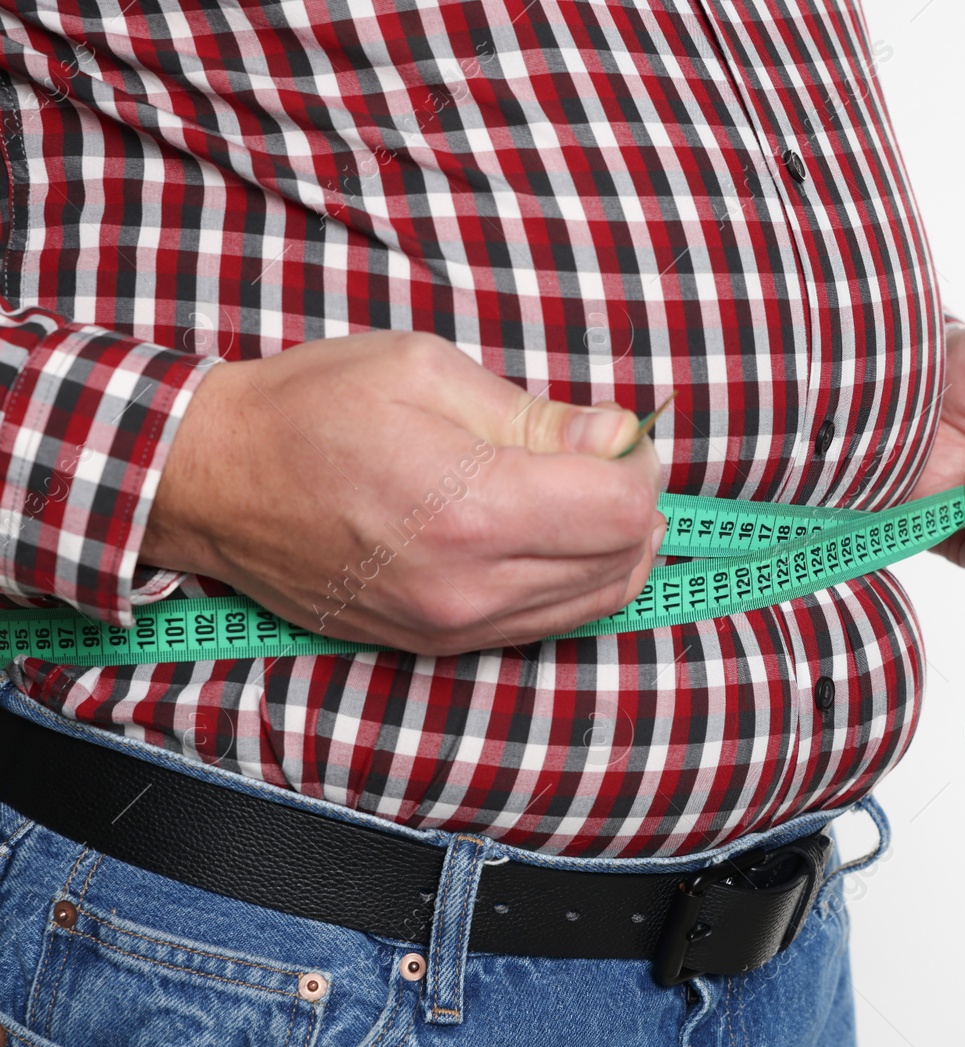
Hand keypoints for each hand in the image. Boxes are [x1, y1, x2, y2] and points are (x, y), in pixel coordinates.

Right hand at [142, 331, 665, 655]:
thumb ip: (538, 416)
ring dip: (613, 548)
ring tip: (585, 492)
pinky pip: (543, 623)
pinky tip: (552, 534)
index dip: (641, 466)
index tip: (622, 435)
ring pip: (593, 602)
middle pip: (621, 563)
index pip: (622, 511)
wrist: (215, 482)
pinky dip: (572, 581)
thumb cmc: (313, 410)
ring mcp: (452, 627)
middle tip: (609, 458)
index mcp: (473, 509)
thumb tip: (618, 436)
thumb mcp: (429, 373)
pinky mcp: (437, 645)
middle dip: (636, 505)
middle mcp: (471, 586)